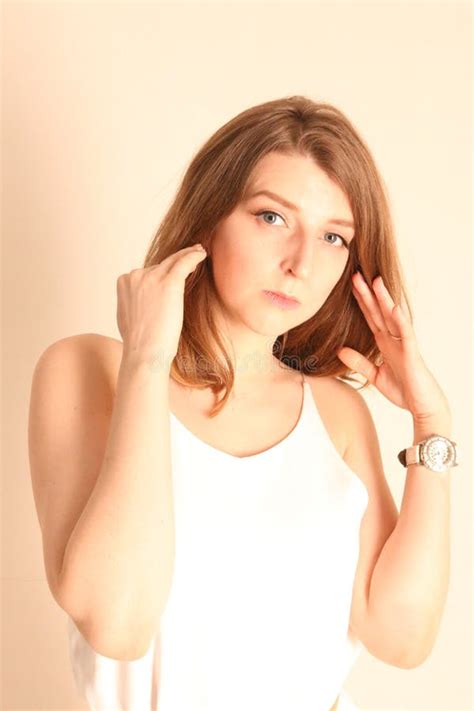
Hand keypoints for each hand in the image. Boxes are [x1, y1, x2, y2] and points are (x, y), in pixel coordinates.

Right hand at [116, 244, 206, 369]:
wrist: (145, 353)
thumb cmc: (140, 343)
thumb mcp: (128, 317)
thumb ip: (133, 302)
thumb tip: (141, 300)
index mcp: (124, 283)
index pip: (146, 273)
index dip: (161, 273)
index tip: (173, 271)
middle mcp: (135, 276)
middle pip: (160, 265)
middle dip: (175, 260)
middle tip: (190, 253)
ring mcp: (151, 278)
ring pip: (173, 261)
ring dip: (187, 254)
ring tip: (199, 251)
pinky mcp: (168, 283)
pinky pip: (183, 263)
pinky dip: (193, 257)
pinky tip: (202, 255)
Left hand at [336, 272, 450, 420]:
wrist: (423, 407)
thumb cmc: (404, 390)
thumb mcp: (375, 375)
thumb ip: (359, 362)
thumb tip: (340, 350)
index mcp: (385, 343)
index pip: (370, 317)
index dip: (360, 302)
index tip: (350, 285)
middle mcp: (394, 340)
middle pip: (378, 312)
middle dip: (367, 294)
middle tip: (356, 274)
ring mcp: (404, 345)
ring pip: (392, 318)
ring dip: (384, 300)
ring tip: (375, 281)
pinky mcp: (412, 354)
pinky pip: (406, 335)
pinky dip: (400, 321)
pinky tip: (393, 308)